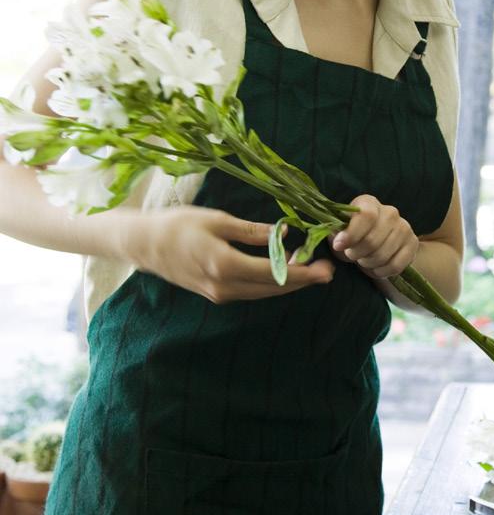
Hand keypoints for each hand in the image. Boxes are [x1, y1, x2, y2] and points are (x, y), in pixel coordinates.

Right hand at [120, 206, 333, 302]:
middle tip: (329, 271)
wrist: (143, 245)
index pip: (275, 273)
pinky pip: (252, 292)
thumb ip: (252, 231)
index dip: (303, 273)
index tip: (325, 268)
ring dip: (289, 284)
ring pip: (264, 293)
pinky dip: (271, 284)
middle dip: (304, 281)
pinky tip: (284, 273)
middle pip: (274, 288)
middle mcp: (225, 286)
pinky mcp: (216, 294)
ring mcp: (220, 294)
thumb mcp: (217, 220)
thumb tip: (283, 234)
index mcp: (226, 265)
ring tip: (313, 271)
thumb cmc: (177, 225)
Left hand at [330, 195, 417, 278]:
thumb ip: (336, 233)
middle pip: (372, 240)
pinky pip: (395, 265)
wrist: (375, 243)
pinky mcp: (412, 244)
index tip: (339, 246)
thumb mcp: (340, 231)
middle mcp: (390, 212)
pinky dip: (381, 272)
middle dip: (356, 253)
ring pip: (382, 255)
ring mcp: (404, 227)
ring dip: (368, 263)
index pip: (366, 216)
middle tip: (352, 255)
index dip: (352, 234)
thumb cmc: (352, 235)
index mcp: (369, 203)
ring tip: (363, 260)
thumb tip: (339, 242)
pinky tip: (376, 267)